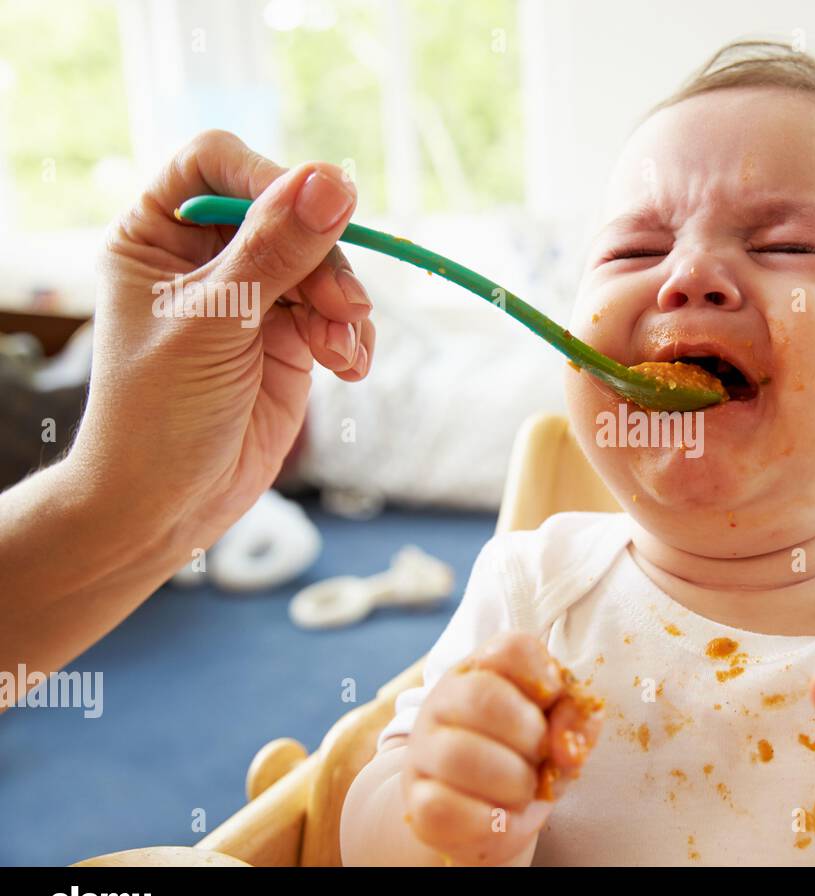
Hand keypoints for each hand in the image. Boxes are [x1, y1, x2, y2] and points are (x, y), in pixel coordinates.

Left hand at [76, 129, 375, 556]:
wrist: (168, 505)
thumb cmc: (159, 412)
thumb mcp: (216, 322)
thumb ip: (277, 250)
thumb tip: (334, 179)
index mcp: (156, 232)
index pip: (218, 164)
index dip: (270, 178)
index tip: (318, 211)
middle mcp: (204, 255)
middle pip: (287, 215)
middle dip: (323, 262)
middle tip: (345, 307)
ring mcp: (251, 296)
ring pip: (323, 265)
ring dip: (344, 306)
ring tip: (341, 353)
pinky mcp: (288, 337)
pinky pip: (338, 314)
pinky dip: (351, 337)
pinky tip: (347, 370)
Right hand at [401, 632, 603, 865]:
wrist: (482, 812)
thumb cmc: (524, 756)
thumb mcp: (558, 730)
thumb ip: (575, 722)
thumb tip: (567, 746)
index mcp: (482, 669)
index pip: (512, 649)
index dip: (546, 679)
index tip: (553, 706)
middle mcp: (443, 702)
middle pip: (482, 697)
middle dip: (530, 736)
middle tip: (540, 757)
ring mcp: (423, 751)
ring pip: (459, 755)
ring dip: (512, 781)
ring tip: (522, 790)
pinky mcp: (416, 803)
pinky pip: (442, 808)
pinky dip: (487, 820)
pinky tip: (500, 816)